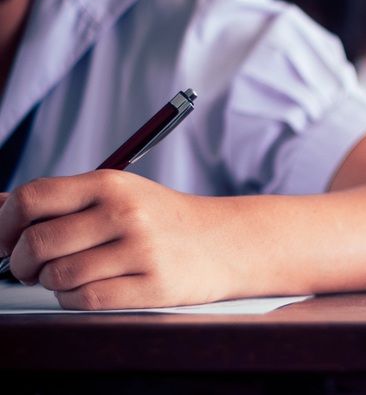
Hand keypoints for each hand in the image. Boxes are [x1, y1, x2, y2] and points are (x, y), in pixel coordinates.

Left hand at [0, 171, 233, 308]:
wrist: (224, 242)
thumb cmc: (163, 220)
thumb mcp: (118, 195)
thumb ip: (61, 200)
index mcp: (111, 184)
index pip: (32, 198)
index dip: (4, 224)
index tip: (3, 240)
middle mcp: (125, 213)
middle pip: (37, 243)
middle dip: (20, 262)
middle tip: (28, 267)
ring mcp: (140, 251)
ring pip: (58, 277)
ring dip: (52, 283)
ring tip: (70, 275)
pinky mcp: (151, 286)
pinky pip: (86, 300)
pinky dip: (75, 299)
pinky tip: (90, 288)